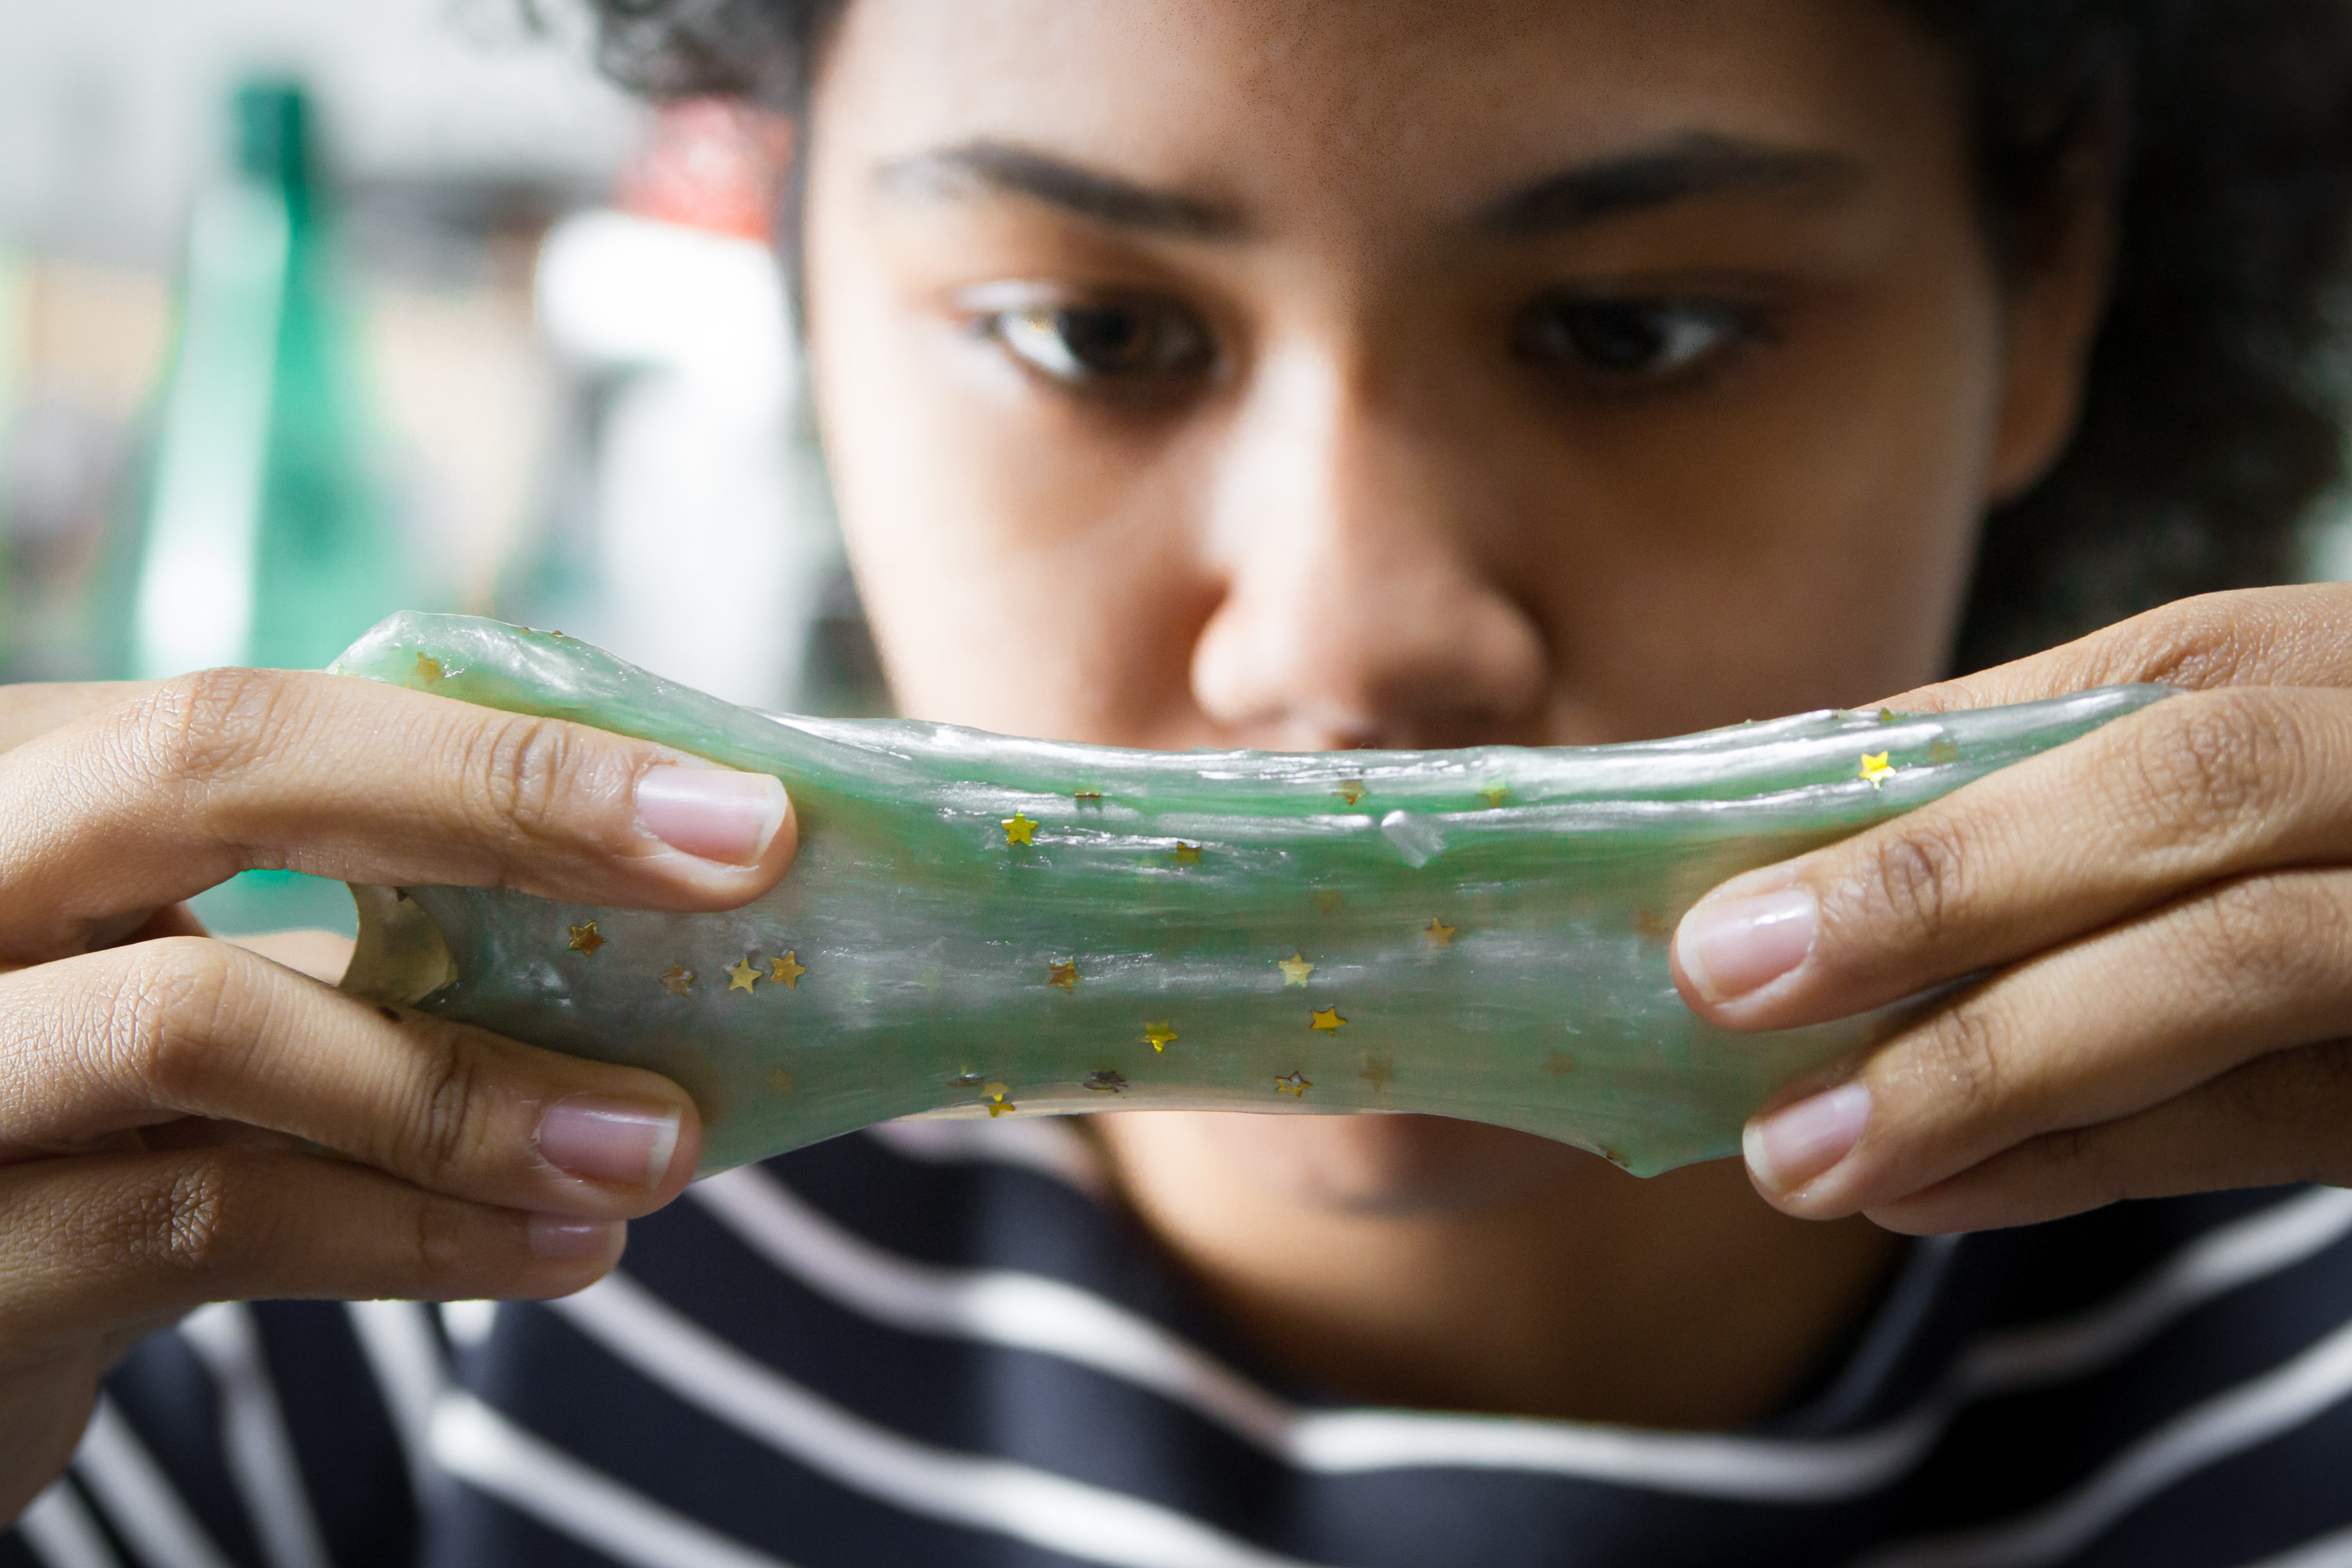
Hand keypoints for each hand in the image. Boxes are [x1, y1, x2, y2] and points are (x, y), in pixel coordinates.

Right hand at [0, 667, 794, 1519]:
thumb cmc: (103, 1117)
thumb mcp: (208, 981)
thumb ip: (379, 934)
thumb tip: (684, 897)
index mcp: (34, 782)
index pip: (274, 715)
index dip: (511, 755)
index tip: (741, 811)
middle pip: (210, 767)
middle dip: (503, 809)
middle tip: (735, 874)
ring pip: (202, 1019)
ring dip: (474, 1087)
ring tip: (654, 1145)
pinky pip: (196, 1221)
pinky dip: (409, 1237)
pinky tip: (556, 1250)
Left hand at [1672, 583, 2351, 1233]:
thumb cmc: (2302, 842)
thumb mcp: (2202, 767)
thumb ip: (2027, 783)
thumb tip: (1769, 839)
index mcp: (2310, 665)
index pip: (2102, 700)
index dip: (1902, 799)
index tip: (1703, 898)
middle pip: (2185, 798)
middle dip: (1932, 894)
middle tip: (1721, 989)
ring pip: (2235, 971)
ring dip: (1984, 1070)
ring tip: (1795, 1154)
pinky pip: (2273, 1127)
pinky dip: (2082, 1166)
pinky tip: (1926, 1195)